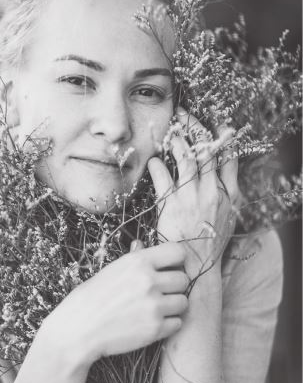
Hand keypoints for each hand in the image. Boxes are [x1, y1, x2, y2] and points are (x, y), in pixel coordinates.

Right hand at [41, 241, 188, 365]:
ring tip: (155, 308)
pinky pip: (178, 323)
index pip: (178, 252)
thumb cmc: (92, 298)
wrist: (78, 329)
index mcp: (138, 262)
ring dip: (173, 306)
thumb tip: (142, 245)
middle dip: (174, 286)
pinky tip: (151, 322)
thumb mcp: (111, 270)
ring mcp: (154, 306)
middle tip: (160, 292)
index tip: (170, 268)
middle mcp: (149, 281)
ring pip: (183, 302)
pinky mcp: (156, 329)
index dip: (176, 261)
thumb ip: (133, 259)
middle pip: (184, 279)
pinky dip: (168, 324)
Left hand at [148, 107, 238, 280]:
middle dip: (195, 127)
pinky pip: (163, 175)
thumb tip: (220, 181)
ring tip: (169, 130)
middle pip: (207, 149)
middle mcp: (214, 191)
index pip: (230, 158)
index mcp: (230, 196)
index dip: (223, 137)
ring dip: (176, 139)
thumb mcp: (227, 221)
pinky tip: (153, 161)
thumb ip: (226, 198)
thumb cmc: (209, 246)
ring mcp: (194, 196)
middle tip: (183, 114)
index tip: (217, 123)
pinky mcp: (172, 203)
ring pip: (187, 156)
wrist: (196, 267)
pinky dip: (157, 165)